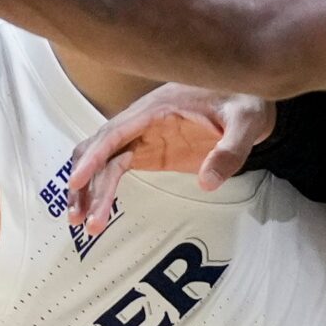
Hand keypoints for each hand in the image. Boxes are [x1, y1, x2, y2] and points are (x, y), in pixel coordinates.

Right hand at [66, 85, 275, 233]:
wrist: (249, 101)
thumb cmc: (245, 101)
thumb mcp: (246, 123)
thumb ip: (230, 151)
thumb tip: (207, 182)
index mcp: (157, 107)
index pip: (115, 132)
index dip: (93, 157)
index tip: (77, 181)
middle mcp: (142, 120)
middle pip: (99, 149)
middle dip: (84, 182)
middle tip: (81, 218)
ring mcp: (143, 135)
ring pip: (103, 161)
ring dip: (89, 190)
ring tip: (85, 224)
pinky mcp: (149, 150)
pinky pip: (116, 168)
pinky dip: (104, 189)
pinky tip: (99, 212)